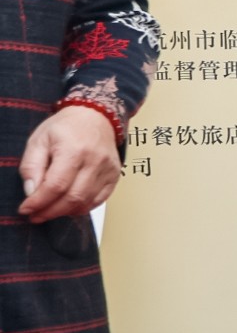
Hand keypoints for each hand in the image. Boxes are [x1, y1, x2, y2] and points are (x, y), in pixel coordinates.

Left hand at [17, 105, 118, 220]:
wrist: (95, 117)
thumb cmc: (65, 127)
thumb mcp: (38, 140)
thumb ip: (31, 166)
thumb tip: (31, 192)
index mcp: (74, 150)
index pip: (56, 185)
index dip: (39, 201)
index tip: (26, 209)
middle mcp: (95, 161)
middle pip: (72, 197)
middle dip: (50, 211)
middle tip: (35, 216)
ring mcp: (108, 170)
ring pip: (86, 202)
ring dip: (64, 212)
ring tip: (49, 211)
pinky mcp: (115, 176)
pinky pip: (99, 200)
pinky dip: (82, 208)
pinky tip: (68, 207)